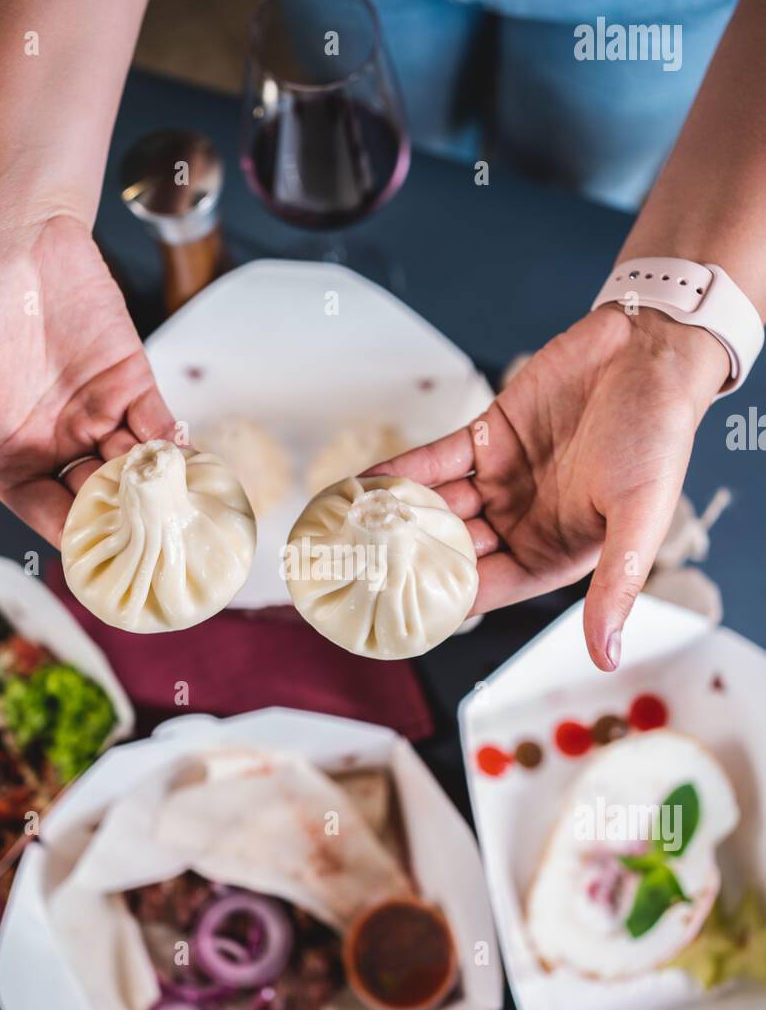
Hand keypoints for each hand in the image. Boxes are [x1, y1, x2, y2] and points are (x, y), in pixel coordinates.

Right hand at [0, 214, 173, 544]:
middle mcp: (55, 443)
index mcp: (8, 455)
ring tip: (178, 512)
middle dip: (122, 517)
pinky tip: (188, 468)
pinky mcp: (130, 383)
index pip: (45, 512)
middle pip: (97, 496)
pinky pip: (158, 426)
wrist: (11, 235)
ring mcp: (96, 414)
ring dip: (155, 489)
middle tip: (151, 538)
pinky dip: (175, 448)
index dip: (71, 535)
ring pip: (132, 467)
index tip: (99, 560)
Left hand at [370, 305, 728, 669]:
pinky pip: (435, 462)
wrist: (651, 351)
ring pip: (438, 506)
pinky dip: (402, 472)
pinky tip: (366, 485)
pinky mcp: (488, 437)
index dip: (444, 600)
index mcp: (556, 552)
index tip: (398, 613)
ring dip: (397, 517)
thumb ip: (616, 586)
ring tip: (349, 531)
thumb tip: (606, 657)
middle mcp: (523, 522)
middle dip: (407, 561)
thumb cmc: (659, 436)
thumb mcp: (640, 517)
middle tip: (356, 573)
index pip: (487, 588)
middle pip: (453, 551)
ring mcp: (502, 480)